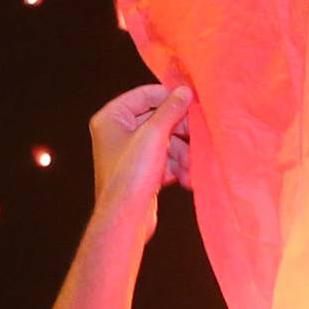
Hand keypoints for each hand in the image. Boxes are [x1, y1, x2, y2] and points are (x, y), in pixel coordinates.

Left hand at [90, 84, 193, 231]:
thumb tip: (184, 91)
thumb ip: (171, 109)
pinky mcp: (140, 170)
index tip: (192, 103)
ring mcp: (129, 153)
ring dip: (182, 152)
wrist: (125, 217)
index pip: (144, 95)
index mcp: (112, 118)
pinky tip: (186, 177)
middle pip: (157, 119)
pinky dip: (176, 166)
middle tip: (197, 136)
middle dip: (180, 131)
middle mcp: (117, 132)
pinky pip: (163, 159)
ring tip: (191, 164)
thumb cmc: (132, 174)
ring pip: (164, 141)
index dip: (169, 98)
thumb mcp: (155, 135)